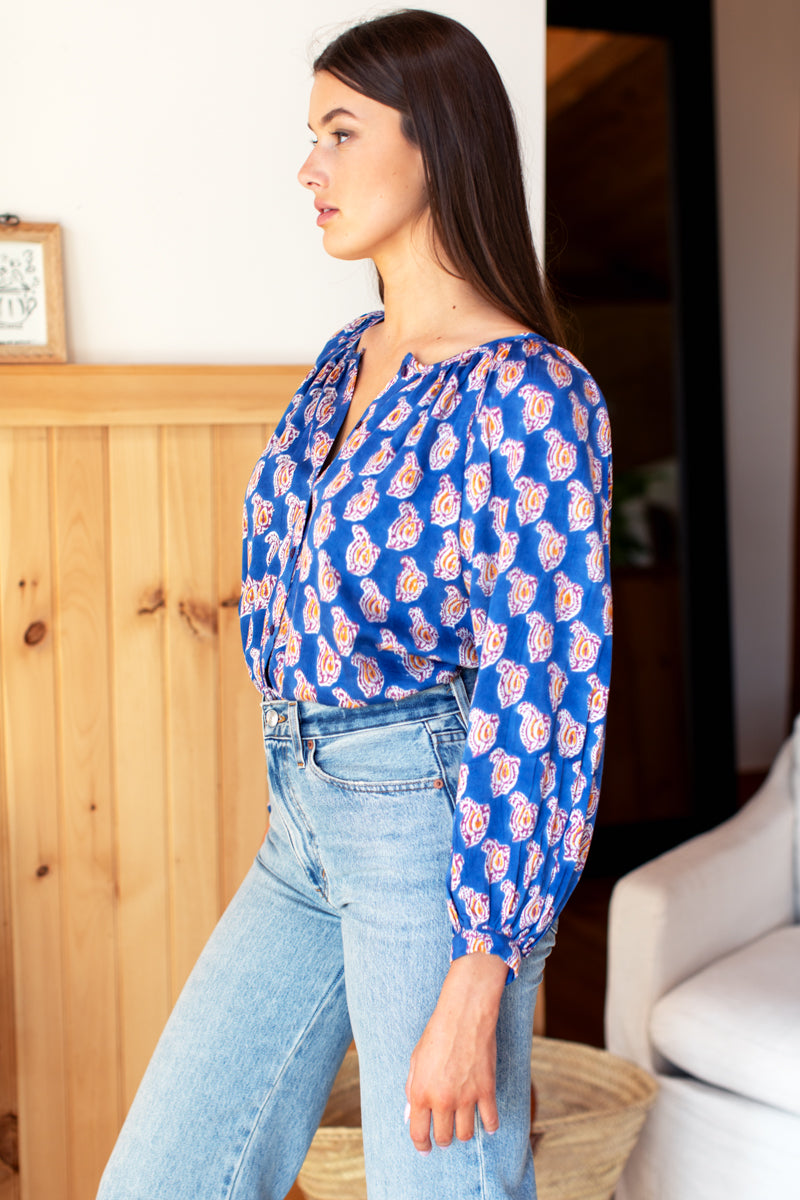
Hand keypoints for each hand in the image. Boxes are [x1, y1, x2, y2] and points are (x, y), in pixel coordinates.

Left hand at [404, 953, 508, 1152]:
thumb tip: (411, 1114)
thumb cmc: (437, 1034)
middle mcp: (442, 1100)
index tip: (425, 1148)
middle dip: (443, 1139)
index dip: (421, 1145)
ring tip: (462, 1126)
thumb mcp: (415, 1060)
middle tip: (445, 1135)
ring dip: (463, 1133)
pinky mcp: (486, 1091)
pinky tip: (488, 1124)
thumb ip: (412, 1089)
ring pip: (466, 1134)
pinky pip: (490, 1121)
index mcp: (420, 1093)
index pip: (419, 1134)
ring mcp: (466, 1098)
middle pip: (444, 1137)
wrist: (464, 1015)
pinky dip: (490, 1126)